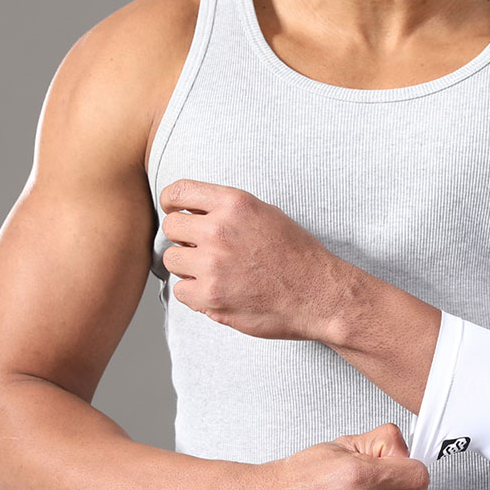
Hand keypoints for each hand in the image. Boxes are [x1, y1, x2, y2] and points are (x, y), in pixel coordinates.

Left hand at [159, 177, 354, 340]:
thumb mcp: (267, 214)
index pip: (178, 192)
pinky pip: (181, 291)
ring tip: (214, 273)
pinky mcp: (211, 296)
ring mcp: (213, 265)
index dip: (171, 203)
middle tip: (201, 250)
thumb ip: (229, 210)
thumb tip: (195, 213)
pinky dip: (196, 294)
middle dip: (183, 239)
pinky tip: (219, 292)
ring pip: (171, 260)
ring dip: (188, 268)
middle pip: (171, 228)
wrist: (319, 295)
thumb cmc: (298, 256)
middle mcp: (220, 230)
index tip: (175, 212)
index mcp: (234, 204)